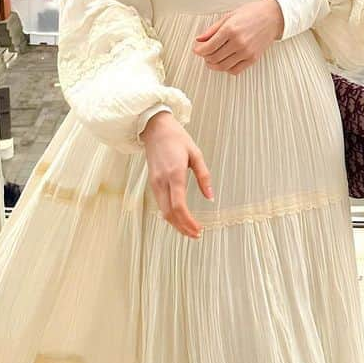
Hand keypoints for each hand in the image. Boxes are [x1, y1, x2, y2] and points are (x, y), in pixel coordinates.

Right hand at [141, 112, 213, 239]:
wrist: (155, 128)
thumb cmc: (176, 138)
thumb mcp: (196, 154)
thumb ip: (204, 176)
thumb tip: (211, 196)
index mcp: (174, 173)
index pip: (179, 205)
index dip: (188, 221)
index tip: (199, 229)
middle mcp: (162, 181)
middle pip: (169, 213)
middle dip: (183, 228)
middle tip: (196, 234)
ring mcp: (155, 182)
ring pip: (163, 211)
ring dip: (176, 224)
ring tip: (189, 230)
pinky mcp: (152, 182)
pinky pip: (160, 204)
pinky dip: (170, 215)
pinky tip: (179, 217)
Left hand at [191, 0, 283, 73]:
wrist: (272, 17)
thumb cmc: (252, 13)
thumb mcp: (229, 16)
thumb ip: (212, 29)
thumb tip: (199, 39)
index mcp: (230, 29)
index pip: (208, 47)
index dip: (199, 50)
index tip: (196, 49)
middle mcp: (238, 42)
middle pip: (214, 58)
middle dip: (205, 57)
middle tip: (203, 53)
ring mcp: (246, 52)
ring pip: (223, 66)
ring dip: (213, 65)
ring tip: (211, 59)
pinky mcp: (253, 59)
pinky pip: (235, 70)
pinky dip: (226, 69)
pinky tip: (224, 62)